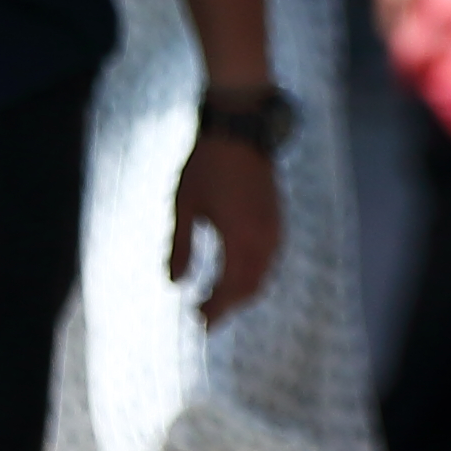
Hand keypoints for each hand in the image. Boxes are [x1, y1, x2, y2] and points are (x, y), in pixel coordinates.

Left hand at [170, 130, 283, 327]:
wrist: (240, 129)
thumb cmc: (206, 164)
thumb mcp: (184, 206)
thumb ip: (179, 247)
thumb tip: (173, 283)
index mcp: (238, 237)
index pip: (229, 288)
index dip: (215, 309)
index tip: (198, 321)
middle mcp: (262, 238)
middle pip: (250, 287)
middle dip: (229, 305)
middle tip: (205, 316)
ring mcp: (274, 228)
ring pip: (263, 274)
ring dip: (242, 291)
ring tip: (218, 298)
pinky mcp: (277, 219)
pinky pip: (270, 259)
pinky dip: (254, 274)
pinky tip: (236, 272)